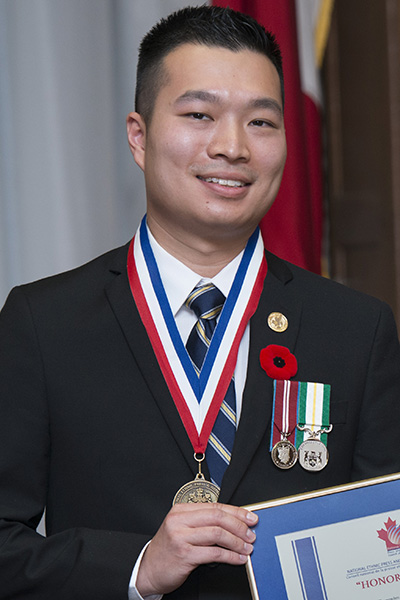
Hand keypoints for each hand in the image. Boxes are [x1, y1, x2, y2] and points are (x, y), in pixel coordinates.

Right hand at [136, 502, 257, 596]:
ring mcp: (181, 537)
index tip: (250, 517)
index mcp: (181, 510)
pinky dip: (230, 556)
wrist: (147, 569)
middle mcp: (179, 521)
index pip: (215, 506)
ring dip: (237, 542)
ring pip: (217, 534)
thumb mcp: (182, 529)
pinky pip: (214, 553)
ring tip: (247, 548)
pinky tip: (238, 559)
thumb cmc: (168, 549)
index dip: (236, 512)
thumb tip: (233, 522)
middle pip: (217, 517)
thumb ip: (202, 522)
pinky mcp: (184, 555)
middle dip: (239, 525)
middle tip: (251, 534)